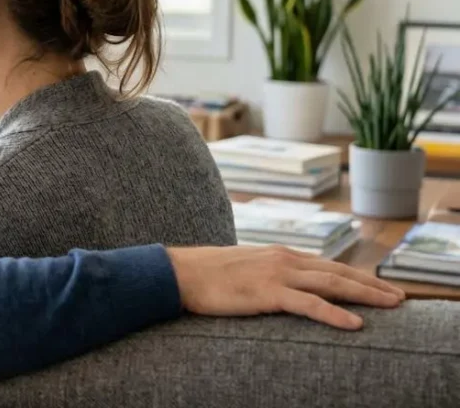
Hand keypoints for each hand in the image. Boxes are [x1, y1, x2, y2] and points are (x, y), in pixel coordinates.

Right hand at [167, 245, 406, 329]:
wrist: (178, 272)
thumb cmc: (206, 274)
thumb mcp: (244, 268)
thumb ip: (267, 274)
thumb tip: (281, 287)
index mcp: (279, 253)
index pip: (328, 264)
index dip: (357, 275)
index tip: (379, 286)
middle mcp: (284, 258)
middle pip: (339, 272)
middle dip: (373, 284)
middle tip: (400, 298)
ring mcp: (276, 274)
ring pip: (332, 284)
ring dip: (366, 295)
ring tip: (391, 306)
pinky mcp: (266, 293)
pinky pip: (309, 305)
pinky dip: (334, 314)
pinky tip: (354, 325)